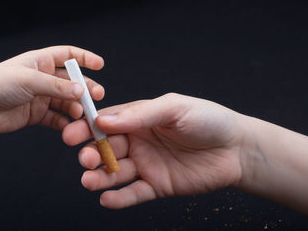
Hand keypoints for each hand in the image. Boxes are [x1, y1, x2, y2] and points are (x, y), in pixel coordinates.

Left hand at [0, 46, 103, 134]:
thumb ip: (58, 86)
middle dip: (86, 88)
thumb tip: (81, 91)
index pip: (68, 55)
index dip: (85, 58)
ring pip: (67, 101)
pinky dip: (65, 121)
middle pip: (72, 81)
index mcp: (40, 61)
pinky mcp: (37, 114)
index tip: (100, 65)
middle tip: (96, 97)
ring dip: (76, 107)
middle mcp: (43, 78)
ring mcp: (41, 96)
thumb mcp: (30, 80)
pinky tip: (69, 125)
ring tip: (80, 114)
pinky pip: (57, 117)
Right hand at [63, 93, 244, 208]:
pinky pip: (134, 193)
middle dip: (92, 154)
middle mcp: (140, 141)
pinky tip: (108, 199)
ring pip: (117, 172)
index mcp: (141, 118)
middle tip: (85, 159)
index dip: (88, 128)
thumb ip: (141, 113)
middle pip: (108, 149)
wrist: (236, 148)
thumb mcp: (175, 108)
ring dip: (101, 177)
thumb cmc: (208, 120)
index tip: (71, 134)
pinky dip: (120, 198)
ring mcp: (148, 164)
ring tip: (90, 181)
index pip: (108, 122)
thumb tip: (104, 119)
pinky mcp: (158, 185)